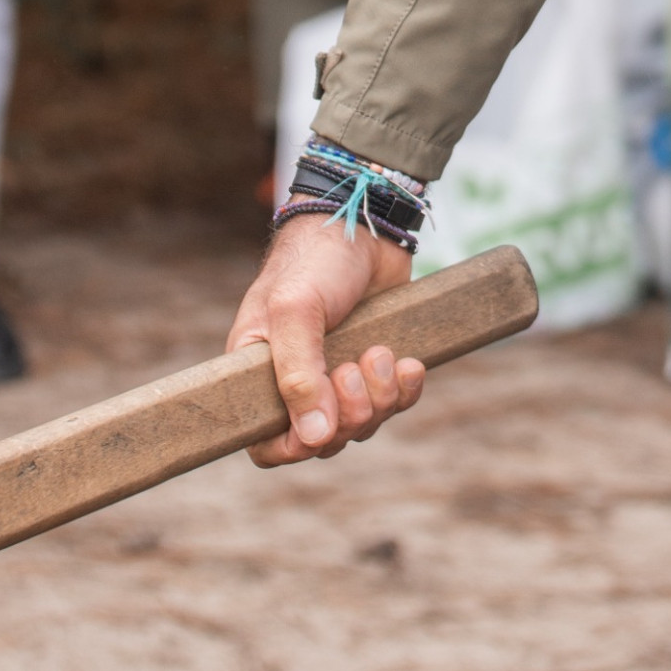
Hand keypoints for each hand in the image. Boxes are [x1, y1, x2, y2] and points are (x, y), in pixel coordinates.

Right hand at [227, 212, 424, 466]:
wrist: (368, 224)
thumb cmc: (316, 260)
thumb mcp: (294, 310)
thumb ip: (297, 374)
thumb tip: (312, 438)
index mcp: (261, 372)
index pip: (266, 444)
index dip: (294, 447)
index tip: (319, 426)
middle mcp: (298, 381)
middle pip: (324, 440)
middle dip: (348, 414)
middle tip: (353, 369)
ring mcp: (340, 375)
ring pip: (362, 425)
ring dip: (379, 399)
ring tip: (379, 353)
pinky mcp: (376, 364)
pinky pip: (395, 404)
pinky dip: (405, 390)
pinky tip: (409, 363)